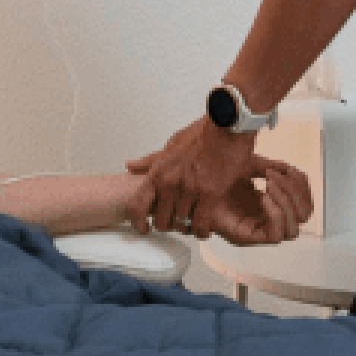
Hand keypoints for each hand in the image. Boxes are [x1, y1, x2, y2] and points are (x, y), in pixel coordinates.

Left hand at [124, 118, 313, 245]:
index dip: (138, 221)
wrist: (226, 125)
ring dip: (187, 227)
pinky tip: (204, 229)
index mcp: (158, 171)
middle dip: (169, 224)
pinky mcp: (209, 194)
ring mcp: (189, 190)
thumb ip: (151, 161)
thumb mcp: (171, 145)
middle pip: (162, 220)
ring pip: (182, 224)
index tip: (144, 228)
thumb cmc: (201, 133)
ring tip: (192, 223)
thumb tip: (129, 167)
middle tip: (177, 222)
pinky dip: (202, 231)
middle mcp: (170, 183)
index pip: (137, 204)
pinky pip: (200, 224)